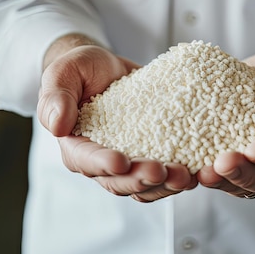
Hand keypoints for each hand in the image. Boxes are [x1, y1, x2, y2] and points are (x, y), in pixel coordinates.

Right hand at [37, 34, 196, 201]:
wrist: (105, 68)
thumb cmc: (79, 70)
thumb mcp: (63, 73)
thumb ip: (56, 97)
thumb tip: (56, 125)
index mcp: (76, 147)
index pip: (87, 161)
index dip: (103, 164)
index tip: (121, 161)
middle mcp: (102, 162)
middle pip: (120, 181)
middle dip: (141, 179)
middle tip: (162, 171)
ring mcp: (129, 162)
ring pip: (145, 185)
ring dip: (165, 185)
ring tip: (185, 176)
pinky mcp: (151, 155)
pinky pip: (165, 173)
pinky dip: (180, 175)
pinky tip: (197, 170)